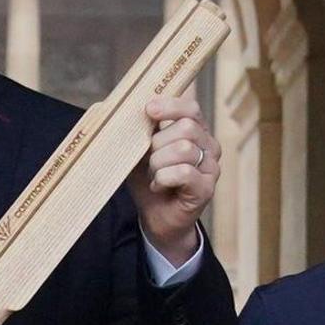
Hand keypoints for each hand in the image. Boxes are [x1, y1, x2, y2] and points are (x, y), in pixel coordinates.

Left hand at [134, 95, 215, 260]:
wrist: (156, 218)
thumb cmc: (150, 181)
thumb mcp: (139, 151)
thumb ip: (137, 129)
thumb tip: (113, 107)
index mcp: (196, 132)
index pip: (191, 109)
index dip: (171, 106)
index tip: (149, 110)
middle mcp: (209, 147)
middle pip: (186, 127)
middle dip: (158, 143)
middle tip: (149, 160)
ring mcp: (211, 168)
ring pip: (184, 149)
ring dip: (158, 163)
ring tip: (153, 176)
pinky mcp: (206, 188)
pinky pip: (183, 172)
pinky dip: (163, 178)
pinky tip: (159, 186)